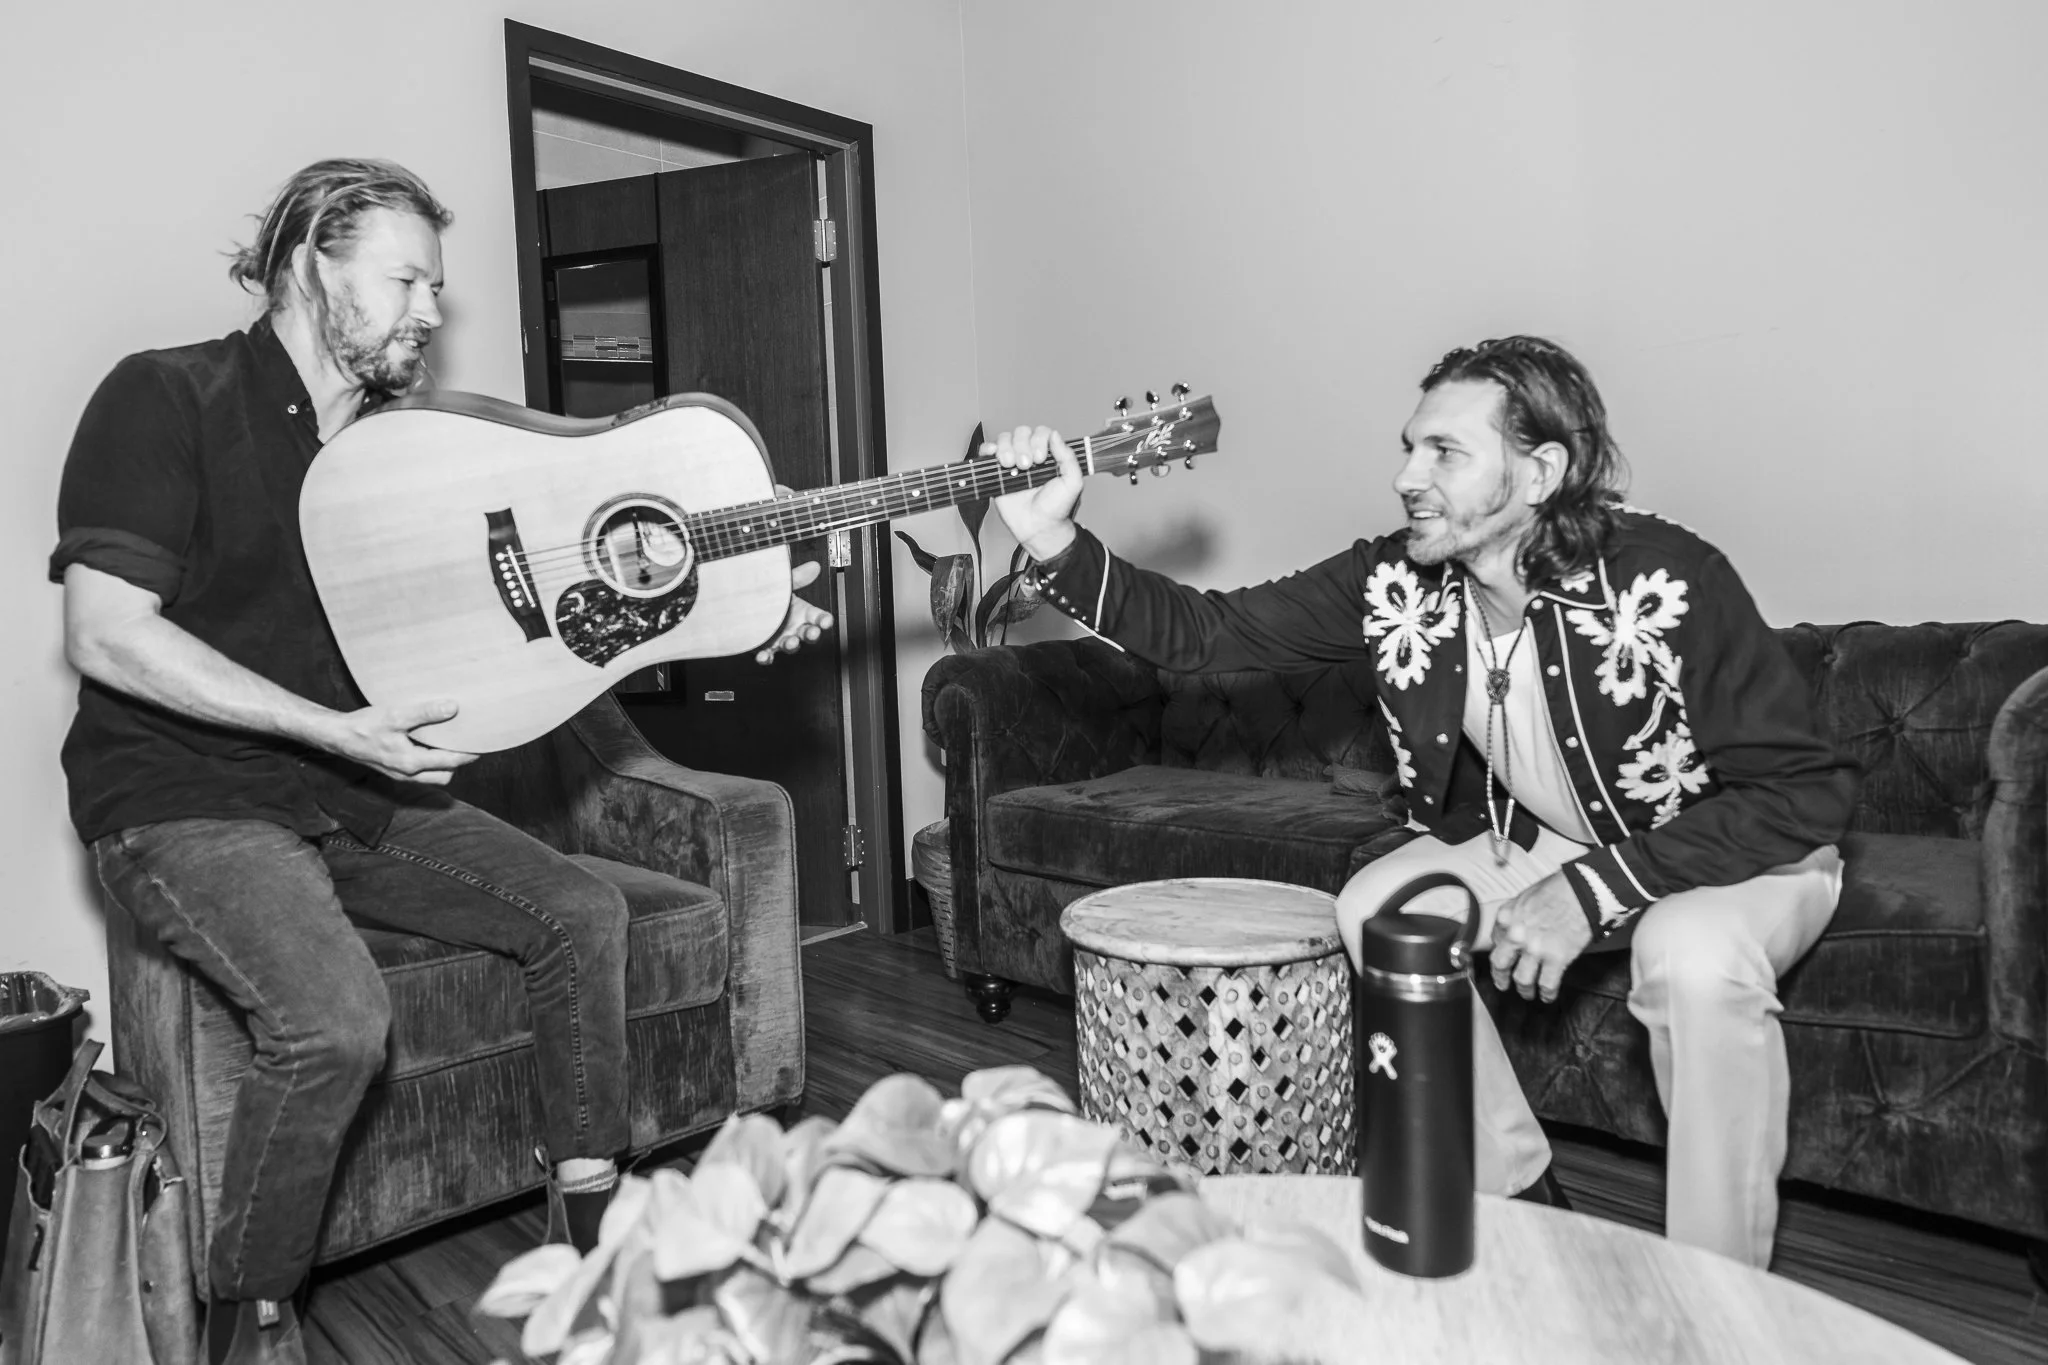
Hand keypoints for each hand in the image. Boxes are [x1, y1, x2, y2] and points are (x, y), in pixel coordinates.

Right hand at [323, 699, 476, 785]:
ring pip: (433, 775)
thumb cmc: (363, 726)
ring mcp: (400, 775)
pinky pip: (421, 771)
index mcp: (411, 763)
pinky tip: (431, 743)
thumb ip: (425, 713)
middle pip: (445, 775)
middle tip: (468, 742)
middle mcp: (407, 774)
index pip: (451, 762)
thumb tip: (453, 708)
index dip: (469, 753)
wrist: (337, 736)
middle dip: (458, 762)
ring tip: (452, 741)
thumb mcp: (395, 715)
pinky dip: (431, 761)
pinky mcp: (394, 770)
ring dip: (444, 763)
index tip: (483, 742)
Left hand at [754, 560, 835, 663]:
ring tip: (791, 642)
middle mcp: (794, 628)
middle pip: (808, 634)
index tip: (826, 621)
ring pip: (790, 646)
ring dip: (792, 645)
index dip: (824, 620)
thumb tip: (813, 566)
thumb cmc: (770, 597)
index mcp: (802, 612)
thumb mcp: (784, 585)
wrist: (745, 606)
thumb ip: (798, 578)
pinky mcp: (765, 648)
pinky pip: (767, 656)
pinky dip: (766, 657)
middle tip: (812, 632)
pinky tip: (764, 655)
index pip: (819, 617)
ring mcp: (781, 639)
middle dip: (812, 634)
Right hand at [984, 424, 1083, 561]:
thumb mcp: (1072, 482)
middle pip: (1021, 432)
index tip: (1041, 458)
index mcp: (1049, 455)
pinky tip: (994, 456)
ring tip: (1012, 466)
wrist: (1039, 528)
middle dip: (1022, 445)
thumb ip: (1068, 457)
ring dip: (1007, 448)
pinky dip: (988, 448)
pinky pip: (987, 452)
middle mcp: (1030, 455)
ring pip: (1005, 439)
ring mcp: (1013, 462)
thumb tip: (1055, 435)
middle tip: (1027, 466)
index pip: (1041, 433)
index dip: (1039, 440)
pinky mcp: (997, 473)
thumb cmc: (1056, 509)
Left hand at [1489, 871, 1593, 1002]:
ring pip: (1522, 979)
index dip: (1502, 949)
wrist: (1584, 890)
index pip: (1495, 939)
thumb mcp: (1527, 896)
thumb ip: (1517, 914)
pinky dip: (1547, 994)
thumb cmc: (1560, 889)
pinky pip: (1547, 984)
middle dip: (1500, 977)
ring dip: (1524, 989)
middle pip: (1500, 964)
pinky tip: (1547, 996)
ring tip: (1527, 993)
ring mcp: (1535, 949)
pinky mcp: (1556, 959)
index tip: (1506, 955)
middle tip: (1502, 983)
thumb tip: (1516, 929)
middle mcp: (1516, 935)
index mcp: (1507, 916)